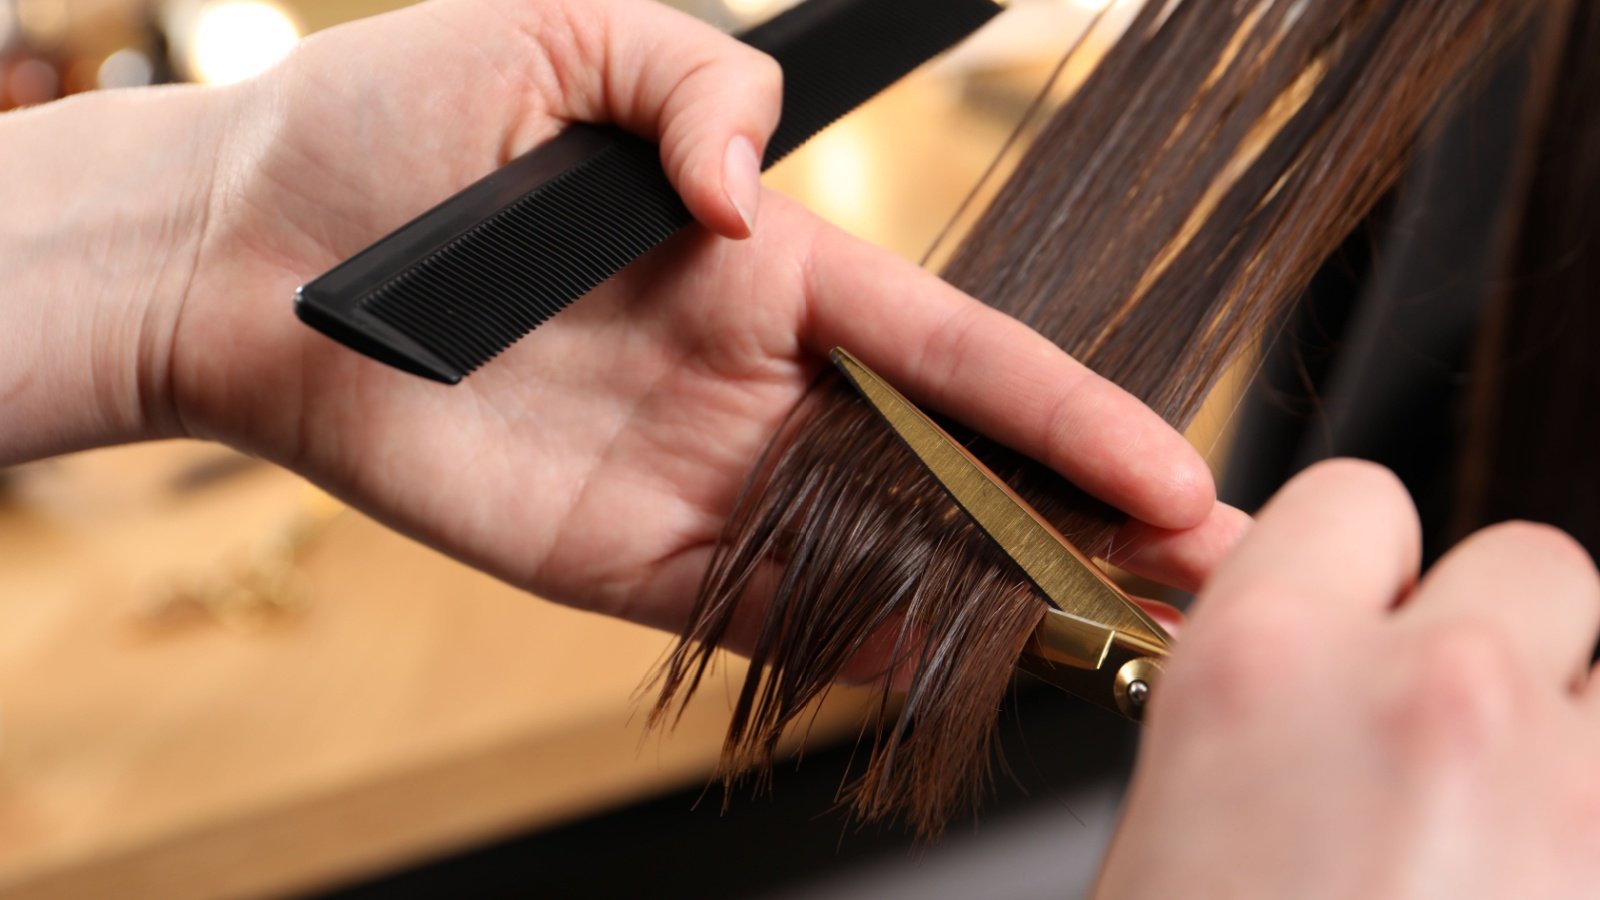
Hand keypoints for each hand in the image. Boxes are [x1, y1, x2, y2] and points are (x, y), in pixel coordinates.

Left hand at [4, 0, 1241, 640]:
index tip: (1174, 467)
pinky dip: (845, 646)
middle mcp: (747, 380)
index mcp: (761, 263)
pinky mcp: (612, 557)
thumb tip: (750, 185)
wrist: (241, 249)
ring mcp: (689, 476)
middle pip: (943, 464)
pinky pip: (754, 612)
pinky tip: (936, 670)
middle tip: (1193, 579)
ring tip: (1105, 642)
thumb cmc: (390, 127)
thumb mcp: (560, 36)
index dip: (1068, 410)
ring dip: (983, 596)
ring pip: (870, 549)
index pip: (952, 348)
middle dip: (1070, 521)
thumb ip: (693, 84)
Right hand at [1096, 460, 1599, 898]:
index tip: (1355, 614)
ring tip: (1492, 813)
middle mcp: (1425, 692)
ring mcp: (1558, 780)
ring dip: (1560, 719)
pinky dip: (1589, 812)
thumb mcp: (1170, 800)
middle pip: (1524, 560)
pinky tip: (1530, 870)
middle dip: (1487, 631)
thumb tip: (1307, 655)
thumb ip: (1252, 691)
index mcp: (1263, 662)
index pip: (1357, 498)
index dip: (1356, 561)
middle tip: (1434, 729)